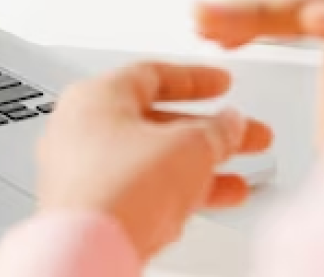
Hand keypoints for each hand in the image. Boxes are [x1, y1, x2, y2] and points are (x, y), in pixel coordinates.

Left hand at [38, 63, 270, 260]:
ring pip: (151, 159)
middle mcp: (80, 127)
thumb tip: (228, 124)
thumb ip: (216, 130)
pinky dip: (175, 191)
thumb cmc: (118, 187)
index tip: (220, 84)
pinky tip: (208, 199)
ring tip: (238, 176)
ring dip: (198, 166)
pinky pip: (139, 189)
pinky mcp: (88, 205)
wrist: (88, 248)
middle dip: (208, 131)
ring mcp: (81, 168)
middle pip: (156, 121)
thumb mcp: (188, 147)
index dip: (194, 80)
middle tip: (243, 134)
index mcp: (95, 96)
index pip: (151, 75)